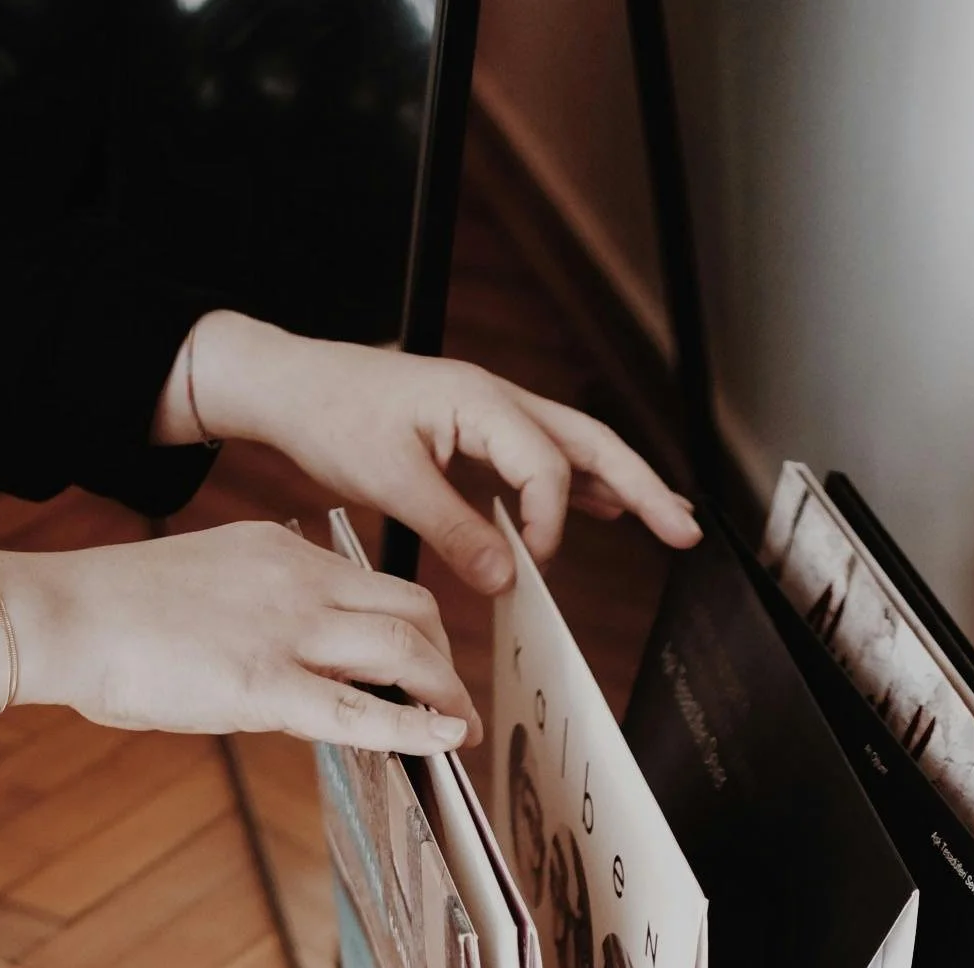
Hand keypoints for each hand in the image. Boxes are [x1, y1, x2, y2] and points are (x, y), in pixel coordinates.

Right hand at [0, 525, 472, 750]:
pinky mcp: (266, 683)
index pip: (372, 581)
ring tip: (459, 728)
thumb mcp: (206, 586)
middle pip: (412, 606)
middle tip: (454, 701)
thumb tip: (289, 654)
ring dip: (444, 692)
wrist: (65, 613)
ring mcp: (287, 629)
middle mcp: (298, 579)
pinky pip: (361, 708)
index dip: (412, 626)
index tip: (423, 662)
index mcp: (279, 549)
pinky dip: (416, 725)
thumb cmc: (115, 610)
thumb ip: (258, 607)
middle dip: (444, 658)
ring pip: (404, 647)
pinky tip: (446, 740)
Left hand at [166, 312, 701, 594]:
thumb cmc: (328, 414)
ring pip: (573, 448)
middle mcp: (496, 401)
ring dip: (620, 484)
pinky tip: (598, 510)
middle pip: (590, 443)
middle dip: (642, 486)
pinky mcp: (474, 433)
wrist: (287, 385)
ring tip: (664, 519)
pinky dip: (574, 487)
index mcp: (480, 400)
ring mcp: (489, 415)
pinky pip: (540, 458)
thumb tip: (507, 577)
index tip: (528, 567)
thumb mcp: (388, 477)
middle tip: (685, 530)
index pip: (547, 465)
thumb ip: (452, 529)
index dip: (548, 523)